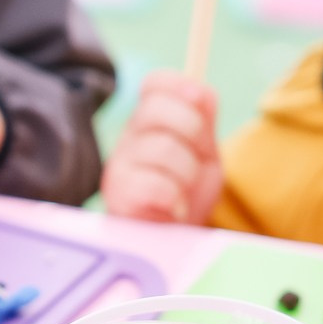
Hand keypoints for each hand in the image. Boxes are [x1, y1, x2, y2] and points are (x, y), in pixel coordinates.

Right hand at [100, 70, 222, 223]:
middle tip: (196, 159)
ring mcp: (120, 166)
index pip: (156, 83)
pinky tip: (172, 209)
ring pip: (163, 149)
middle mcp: (129, 138)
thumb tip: (199, 89)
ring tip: (182, 192)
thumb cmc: (186, 193)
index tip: (199, 105)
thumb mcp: (204, 151)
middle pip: (157, 109)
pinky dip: (173, 200)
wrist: (170, 240)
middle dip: (192, 132)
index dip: (181, 87)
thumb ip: (203, 118)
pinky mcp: (118, 198)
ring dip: (186, 175)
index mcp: (150, 120)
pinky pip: (153, 186)